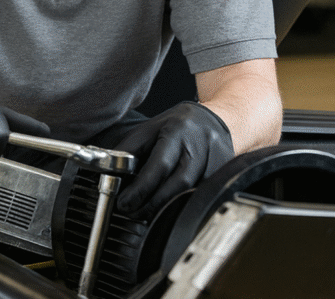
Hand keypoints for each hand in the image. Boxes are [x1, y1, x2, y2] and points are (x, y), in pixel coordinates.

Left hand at [114, 102, 234, 220]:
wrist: (214, 120)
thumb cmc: (179, 125)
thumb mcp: (150, 128)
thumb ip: (130, 149)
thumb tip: (109, 170)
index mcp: (179, 131)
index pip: (160, 164)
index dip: (141, 188)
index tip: (125, 202)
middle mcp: (201, 146)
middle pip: (179, 184)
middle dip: (153, 204)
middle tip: (133, 213)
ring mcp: (217, 161)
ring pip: (193, 194)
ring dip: (167, 209)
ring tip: (147, 213)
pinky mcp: (224, 174)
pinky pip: (203, 196)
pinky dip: (184, 205)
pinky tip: (169, 208)